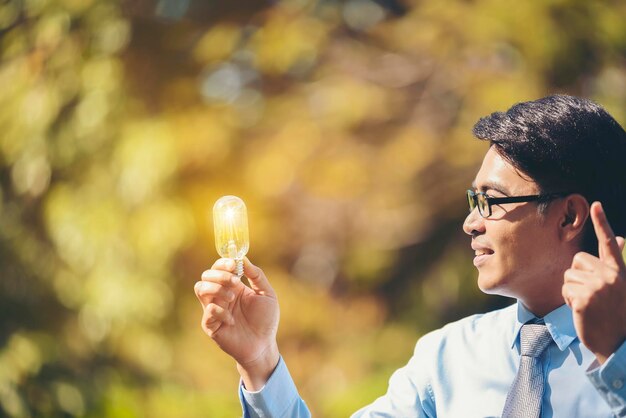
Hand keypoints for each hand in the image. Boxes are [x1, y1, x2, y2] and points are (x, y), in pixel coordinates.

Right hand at [195, 257, 279, 388]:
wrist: (263, 345)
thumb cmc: (266, 320)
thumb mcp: (267, 294)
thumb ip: (257, 276)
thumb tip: (243, 258)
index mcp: (233, 286)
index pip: (219, 267)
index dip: (223, 263)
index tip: (234, 264)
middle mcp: (221, 295)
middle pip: (206, 275)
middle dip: (220, 275)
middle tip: (235, 282)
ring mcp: (214, 309)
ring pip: (200, 289)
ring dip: (216, 289)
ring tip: (232, 298)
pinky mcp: (211, 325)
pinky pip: (208, 311)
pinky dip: (220, 311)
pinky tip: (232, 320)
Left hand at [563, 202, 625, 363]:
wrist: (620, 344)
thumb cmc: (617, 316)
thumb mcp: (620, 288)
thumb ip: (613, 267)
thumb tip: (618, 239)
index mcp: (620, 272)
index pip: (609, 243)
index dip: (602, 223)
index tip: (595, 205)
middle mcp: (610, 276)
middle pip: (577, 260)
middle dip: (578, 275)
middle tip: (591, 295)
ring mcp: (598, 287)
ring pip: (568, 276)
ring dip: (572, 291)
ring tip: (589, 305)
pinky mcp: (584, 298)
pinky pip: (565, 290)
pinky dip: (569, 301)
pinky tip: (583, 312)